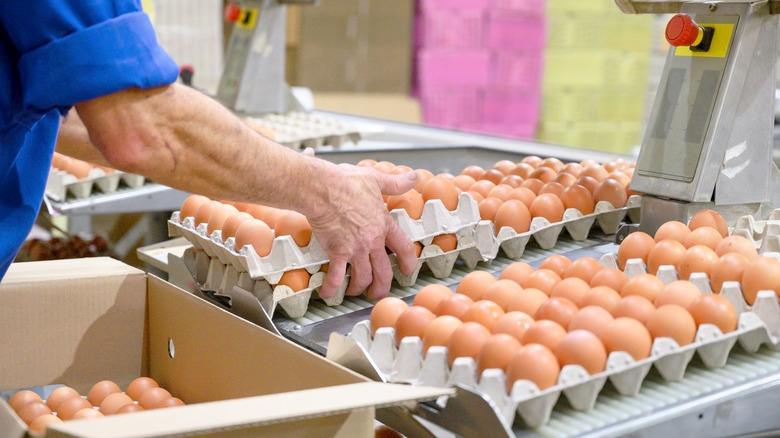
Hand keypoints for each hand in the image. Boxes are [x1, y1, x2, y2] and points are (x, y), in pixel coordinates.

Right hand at [310, 166, 418, 299]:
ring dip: (359, 289)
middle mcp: (372, 240)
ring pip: (363, 278)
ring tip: (354, 292)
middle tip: (378, 292)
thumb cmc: (345, 182)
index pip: (403, 247)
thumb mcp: (375, 179)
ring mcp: (355, 249)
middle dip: (382, 286)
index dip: (409, 261)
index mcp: (383, 224)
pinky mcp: (337, 252)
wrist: (323, 189)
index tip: (408, 270)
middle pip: (384, 272)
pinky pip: (337, 277)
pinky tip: (328, 294)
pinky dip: (333, 288)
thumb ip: (395, 183)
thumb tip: (413, 177)